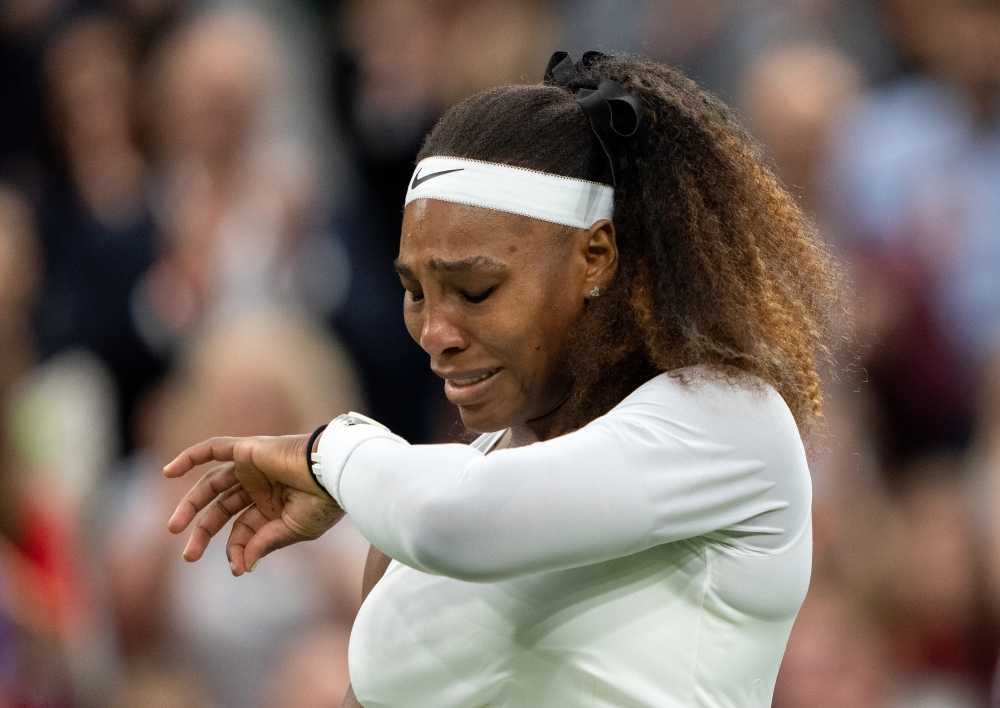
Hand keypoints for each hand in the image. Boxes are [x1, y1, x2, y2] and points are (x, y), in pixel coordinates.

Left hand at [164, 434, 344, 574]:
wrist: (334, 473)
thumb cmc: (324, 502)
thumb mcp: (294, 530)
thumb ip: (265, 543)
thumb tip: (241, 566)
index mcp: (274, 506)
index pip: (243, 528)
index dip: (235, 548)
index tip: (236, 568)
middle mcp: (261, 486)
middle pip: (222, 509)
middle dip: (203, 532)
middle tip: (188, 556)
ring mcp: (253, 467)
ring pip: (213, 485)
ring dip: (191, 505)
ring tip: (174, 529)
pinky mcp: (248, 449)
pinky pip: (214, 448)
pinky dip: (190, 457)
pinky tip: (167, 473)